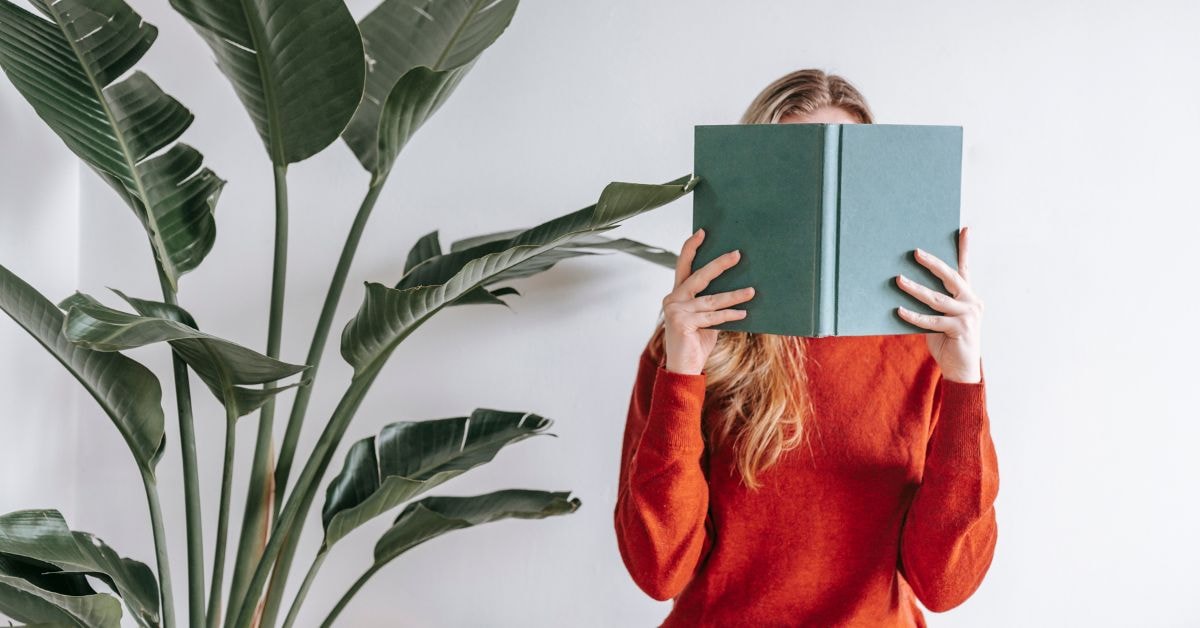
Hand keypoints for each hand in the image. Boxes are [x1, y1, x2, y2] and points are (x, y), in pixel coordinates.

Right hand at [661, 228, 756, 374]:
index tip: (703, 232)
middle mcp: (672, 299)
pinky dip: (729, 315)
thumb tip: (738, 289)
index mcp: (677, 294)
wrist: (683, 369)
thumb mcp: (705, 319)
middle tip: (737, 254)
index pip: (683, 266)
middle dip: (719, 264)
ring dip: (734, 296)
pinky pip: (712, 317)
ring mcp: (675, 311)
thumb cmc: (695, 342)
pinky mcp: (682, 323)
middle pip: (698, 276)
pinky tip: (743, 314)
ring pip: (710, 300)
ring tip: (752, 291)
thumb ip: (712, 304)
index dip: (691, 248)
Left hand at [895, 226, 983, 383]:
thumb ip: (935, 303)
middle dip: (932, 263)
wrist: (962, 368)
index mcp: (969, 296)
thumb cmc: (949, 340)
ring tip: (898, 279)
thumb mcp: (943, 318)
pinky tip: (899, 310)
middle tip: (915, 252)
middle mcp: (972, 302)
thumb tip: (907, 284)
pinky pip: (931, 320)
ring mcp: (968, 316)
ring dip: (915, 289)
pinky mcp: (960, 329)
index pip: (965, 268)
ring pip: (936, 298)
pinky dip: (913, 316)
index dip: (964, 249)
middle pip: (951, 277)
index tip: (964, 229)